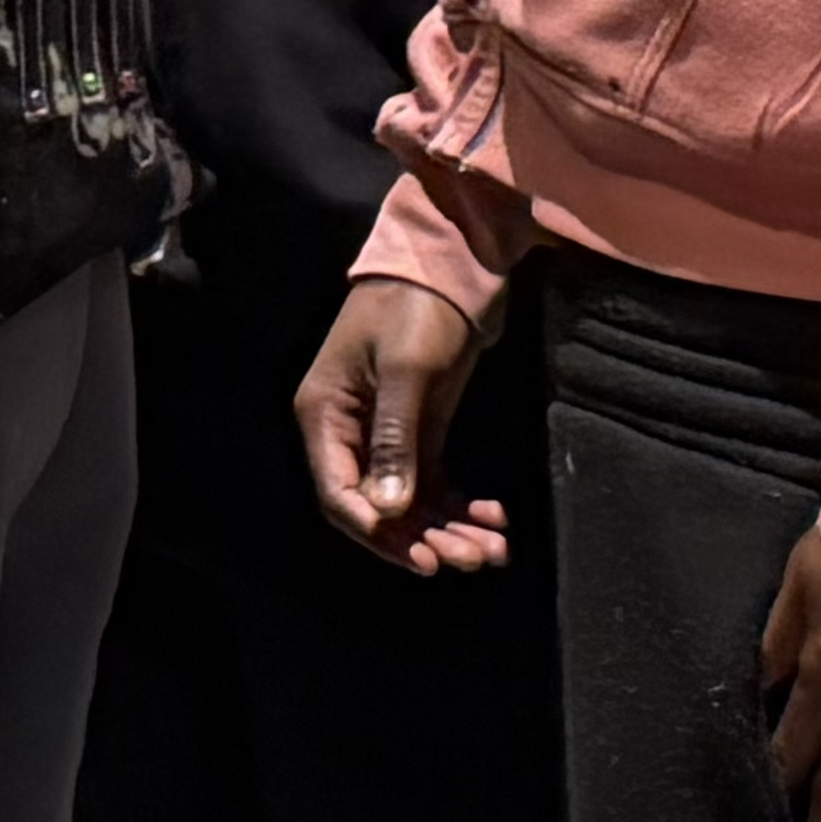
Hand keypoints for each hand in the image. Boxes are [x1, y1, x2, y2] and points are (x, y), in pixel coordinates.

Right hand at [297, 276, 510, 573]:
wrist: (449, 263)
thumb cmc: (414, 308)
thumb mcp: (405, 370)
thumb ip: (396, 439)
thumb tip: (389, 509)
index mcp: (325, 414)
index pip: (339, 493)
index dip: (377, 533)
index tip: (424, 558)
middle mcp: (348, 432)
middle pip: (378, 507)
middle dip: (424, 538)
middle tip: (473, 557)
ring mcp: (385, 433)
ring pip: (410, 503)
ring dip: (449, 529)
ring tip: (495, 547)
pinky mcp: (419, 430)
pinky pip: (433, 484)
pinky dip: (460, 506)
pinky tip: (494, 516)